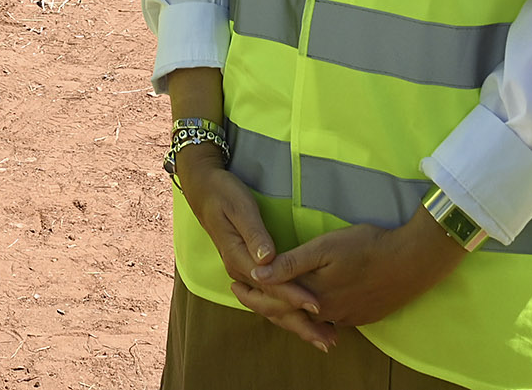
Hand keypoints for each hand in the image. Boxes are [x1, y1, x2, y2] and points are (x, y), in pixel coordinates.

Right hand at [172, 150, 326, 349]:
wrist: (203, 190)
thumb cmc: (223, 194)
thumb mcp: (239, 207)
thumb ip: (254, 233)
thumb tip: (267, 259)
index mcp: (239, 258)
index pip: (271, 283)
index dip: (295, 295)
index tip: (317, 306)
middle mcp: (240, 271)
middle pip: (272, 304)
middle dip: (300, 323)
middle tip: (329, 341)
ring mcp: (243, 272)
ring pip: (271, 305)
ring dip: (296, 323)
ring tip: (323, 338)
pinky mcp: (248, 270)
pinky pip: (269, 297)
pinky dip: (287, 311)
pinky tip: (303, 319)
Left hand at [250, 215, 467, 333]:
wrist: (412, 261)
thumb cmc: (367, 246)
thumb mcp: (325, 247)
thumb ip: (291, 263)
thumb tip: (257, 273)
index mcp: (314, 295)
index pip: (273, 302)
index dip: (251, 294)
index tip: (233, 285)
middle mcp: (327, 313)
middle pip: (288, 315)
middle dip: (264, 306)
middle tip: (243, 295)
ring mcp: (347, 318)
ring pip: (308, 321)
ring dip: (287, 314)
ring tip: (272, 305)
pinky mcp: (362, 317)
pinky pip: (329, 322)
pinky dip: (312, 319)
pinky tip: (311, 313)